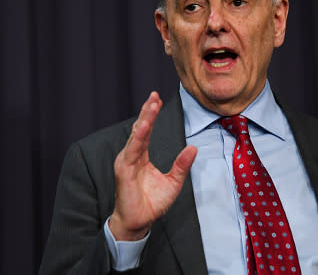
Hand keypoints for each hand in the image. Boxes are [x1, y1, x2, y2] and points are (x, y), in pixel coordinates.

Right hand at [109, 92, 197, 240]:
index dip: (151, 115)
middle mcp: (132, 156)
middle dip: (147, 112)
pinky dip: (138, 138)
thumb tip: (193, 148)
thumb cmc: (152, 203)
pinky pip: (132, 151)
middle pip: (140, 129)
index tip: (157, 99)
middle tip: (154, 95)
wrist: (139, 223)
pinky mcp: (124, 171)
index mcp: (141, 157)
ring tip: (151, 105)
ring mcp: (126, 162)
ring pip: (136, 136)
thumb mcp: (173, 182)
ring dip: (144, 120)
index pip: (146, 131)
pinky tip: (143, 126)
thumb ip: (182, 165)